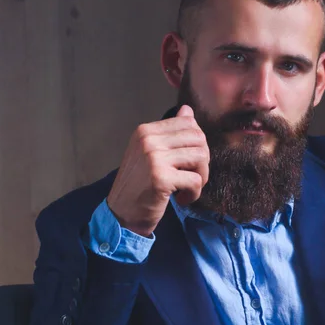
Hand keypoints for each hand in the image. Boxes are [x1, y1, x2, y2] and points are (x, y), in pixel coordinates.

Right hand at [106, 105, 209, 236]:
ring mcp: (154, 158)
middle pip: (198, 139)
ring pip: (201, 157)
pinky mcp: (161, 178)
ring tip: (188, 188)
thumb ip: (169, 134)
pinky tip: (182, 199)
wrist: (121, 214)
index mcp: (146, 131)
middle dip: (203, 161)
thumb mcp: (150, 154)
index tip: (188, 163)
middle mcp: (149, 140)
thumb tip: (188, 110)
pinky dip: (194, 193)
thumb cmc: (139, 186)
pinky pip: (195, 180)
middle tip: (191, 177)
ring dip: (201, 177)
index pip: (188, 123)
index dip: (197, 144)